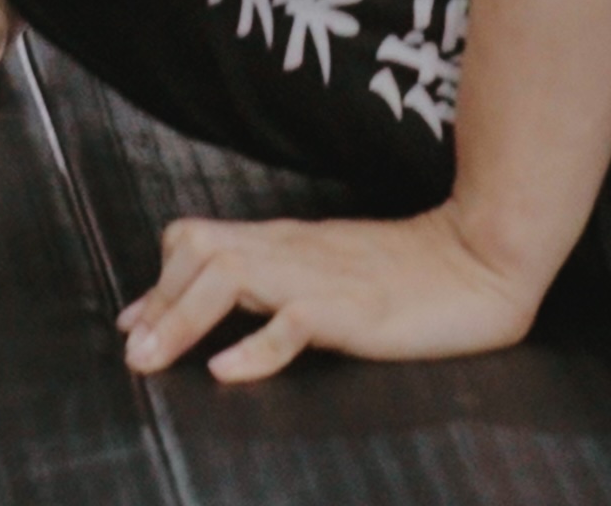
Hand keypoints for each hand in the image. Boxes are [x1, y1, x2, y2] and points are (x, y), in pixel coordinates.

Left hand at [117, 203, 534, 381]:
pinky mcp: (354, 308)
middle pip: (201, 250)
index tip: (134, 329)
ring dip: (185, 318)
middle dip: (159, 301)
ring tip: (155, 360)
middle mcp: (292, 251)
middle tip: (135, 355)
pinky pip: (295, 320)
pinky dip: (255, 345)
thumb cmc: (404, 273)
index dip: (159, 282)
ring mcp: (321, 276)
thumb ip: (275, 281)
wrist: (477, 260)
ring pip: (232, 274)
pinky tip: (227, 371)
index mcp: (284, 243)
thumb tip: (217, 310)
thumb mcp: (327, 270)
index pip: (198, 238)